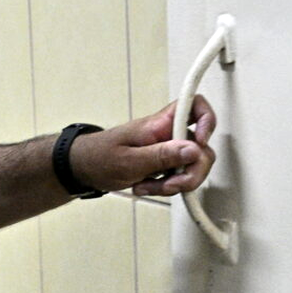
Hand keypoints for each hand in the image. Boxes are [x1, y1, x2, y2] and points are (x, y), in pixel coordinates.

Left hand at [70, 96, 217, 197]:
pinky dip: (167, 187)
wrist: (84, 168)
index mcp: (160, 123)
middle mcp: (168, 133)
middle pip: (201, 147)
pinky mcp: (164, 165)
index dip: (207, 121)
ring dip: (175, 183)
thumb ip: (162, 155)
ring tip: (149, 187)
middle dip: (191, 171)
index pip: (194, 105)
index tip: (200, 143)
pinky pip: (179, 177)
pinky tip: (148, 187)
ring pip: (192, 166)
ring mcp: (167, 150)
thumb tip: (194, 149)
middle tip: (171, 184)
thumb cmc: (100, 157)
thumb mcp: (130, 160)